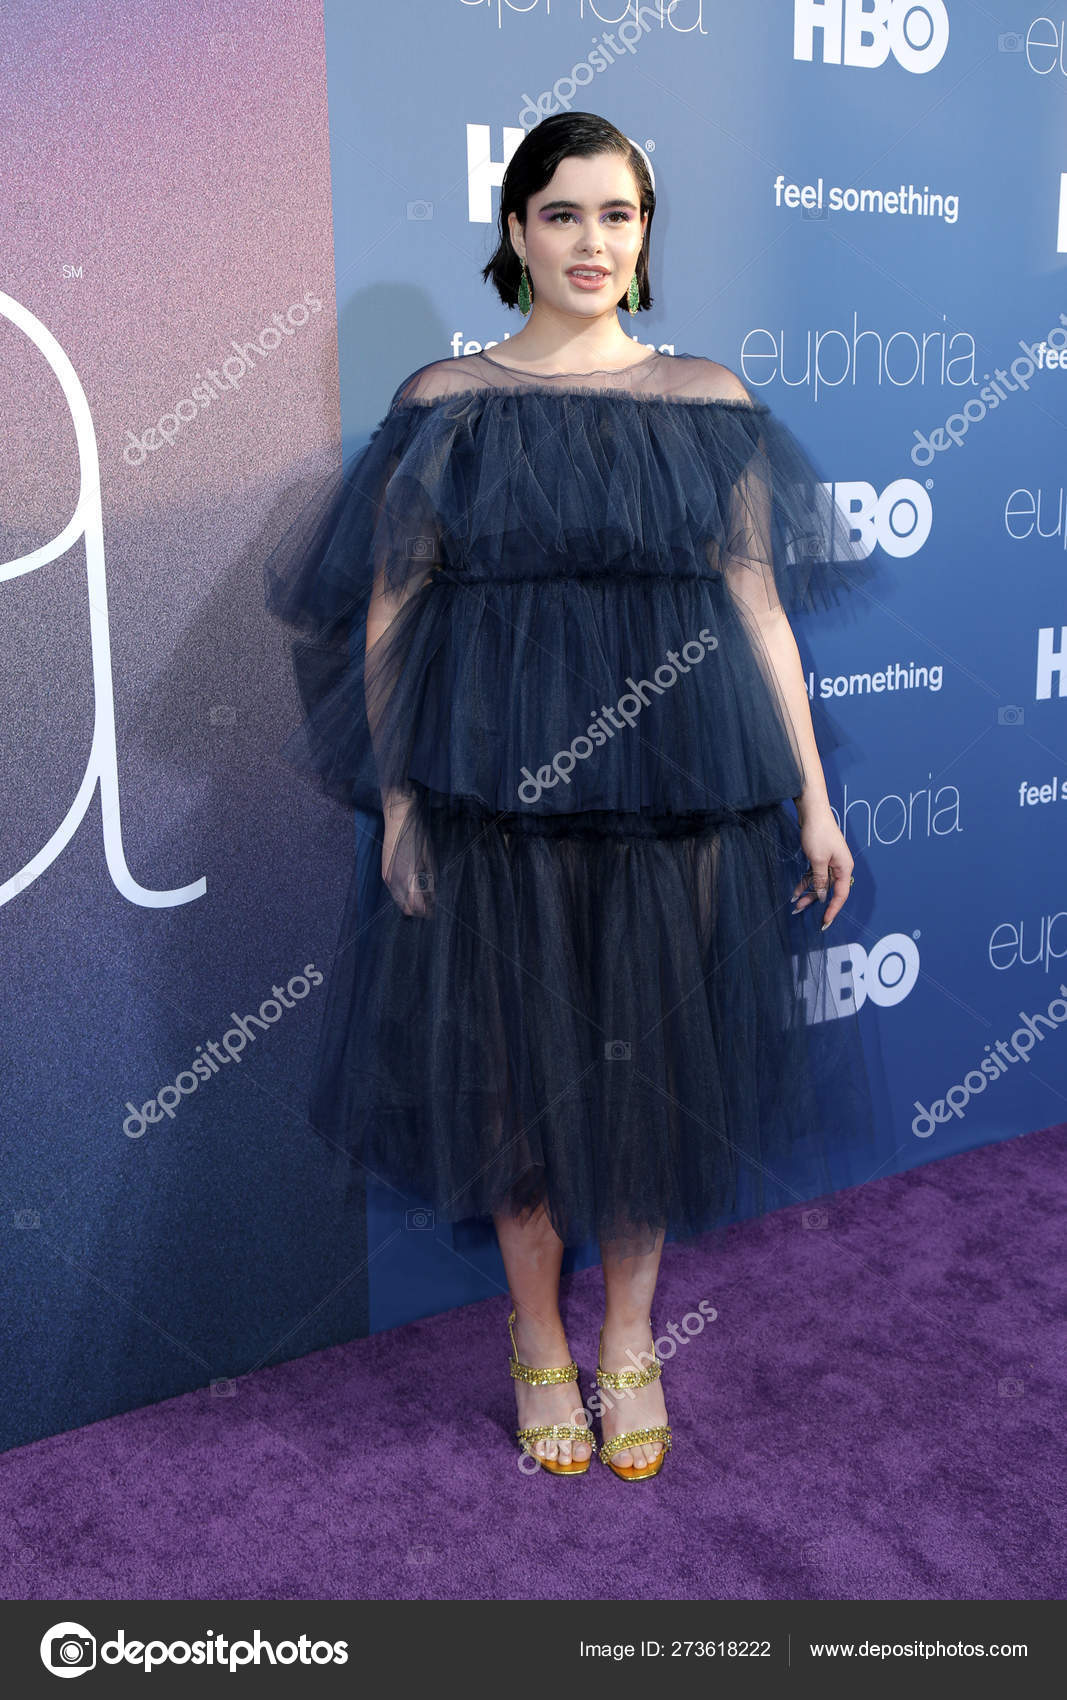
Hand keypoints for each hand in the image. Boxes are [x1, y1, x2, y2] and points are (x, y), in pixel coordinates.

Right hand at [381, 797, 433, 917]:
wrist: (399, 819)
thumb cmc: (418, 836)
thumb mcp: (429, 859)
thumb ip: (429, 882)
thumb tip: (432, 898)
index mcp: (408, 878)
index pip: (416, 907)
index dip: (426, 911)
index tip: (434, 911)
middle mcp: (395, 881)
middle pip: (406, 907)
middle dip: (418, 909)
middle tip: (430, 906)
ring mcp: (387, 877)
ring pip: (398, 900)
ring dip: (410, 902)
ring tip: (423, 897)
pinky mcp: (384, 872)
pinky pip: (393, 891)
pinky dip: (403, 894)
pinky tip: (412, 887)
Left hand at [791, 806, 852, 930]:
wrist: (812, 811)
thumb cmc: (818, 833)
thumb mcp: (817, 860)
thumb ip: (820, 880)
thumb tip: (822, 896)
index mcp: (844, 868)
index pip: (841, 894)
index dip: (833, 909)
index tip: (824, 922)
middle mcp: (840, 866)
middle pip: (829, 890)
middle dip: (815, 902)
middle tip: (802, 913)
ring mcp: (830, 862)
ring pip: (820, 884)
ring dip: (808, 893)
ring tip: (795, 905)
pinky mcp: (821, 858)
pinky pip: (814, 875)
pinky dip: (805, 882)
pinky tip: (795, 892)